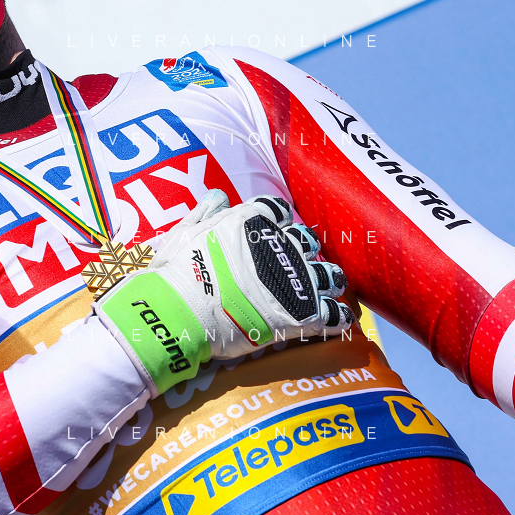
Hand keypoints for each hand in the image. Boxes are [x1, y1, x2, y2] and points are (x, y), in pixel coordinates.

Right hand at [92, 190, 353, 396]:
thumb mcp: (184, 232)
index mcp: (252, 222)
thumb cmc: (177, 273)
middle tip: (295, 264)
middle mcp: (280, 245)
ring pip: (330, 275)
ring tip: (325, 289)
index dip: (277, 221)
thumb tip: (220, 195)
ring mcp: (295, 280)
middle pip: (308, 241)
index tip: (273, 232)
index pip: (278, 210)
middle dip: (304, 250)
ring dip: (328, 281)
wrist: (180, 313)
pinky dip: (337, 317)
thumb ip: (205, 212)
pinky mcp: (302, 313)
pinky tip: (335, 319)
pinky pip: (334, 315)